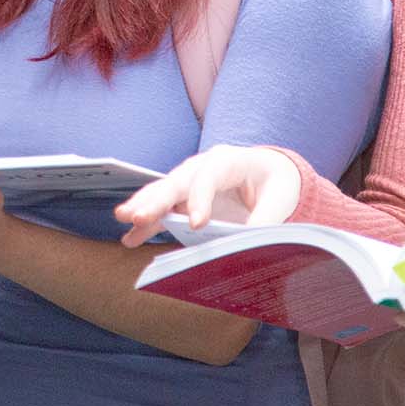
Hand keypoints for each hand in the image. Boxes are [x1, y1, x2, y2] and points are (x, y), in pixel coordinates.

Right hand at [114, 145, 296, 245]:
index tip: (197, 225)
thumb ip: (266, 219)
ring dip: (142, 207)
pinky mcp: (184, 199)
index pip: (209, 176)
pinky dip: (147, 224)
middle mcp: (202, 167)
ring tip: (124, 219)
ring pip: (162, 193)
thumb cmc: (275, 183)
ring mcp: (189, 182)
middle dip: (156, 200)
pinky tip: (130, 237)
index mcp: (229, 160)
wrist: (268, 175)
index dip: (200, 199)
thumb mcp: (280, 199)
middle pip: (176, 182)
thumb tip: (248, 245)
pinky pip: (163, 211)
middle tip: (138, 216)